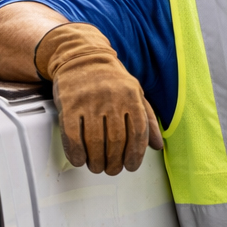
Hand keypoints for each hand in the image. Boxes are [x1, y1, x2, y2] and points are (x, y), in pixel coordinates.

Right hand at [35, 22, 163, 175]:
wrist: (82, 56)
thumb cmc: (111, 79)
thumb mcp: (136, 93)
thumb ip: (148, 119)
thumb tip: (157, 145)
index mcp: (131, 96)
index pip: (138, 132)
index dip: (135, 154)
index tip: (131, 166)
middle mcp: (111, 98)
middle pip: (116, 141)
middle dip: (114, 162)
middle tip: (112, 169)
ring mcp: (89, 101)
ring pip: (94, 141)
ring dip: (96, 161)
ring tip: (97, 167)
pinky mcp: (69, 104)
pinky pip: (72, 135)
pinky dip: (76, 153)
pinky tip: (80, 159)